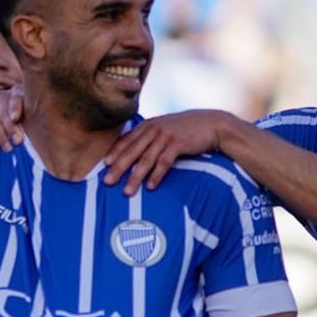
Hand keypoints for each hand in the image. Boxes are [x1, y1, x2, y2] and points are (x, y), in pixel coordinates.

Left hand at [103, 110, 228, 193]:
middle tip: (107, 182)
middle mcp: (154, 129)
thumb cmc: (187, 129)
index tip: (104, 164)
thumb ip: (150, 136)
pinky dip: (156, 176)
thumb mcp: (165, 128)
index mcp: (149, 125)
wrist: (212, 124)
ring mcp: (166, 136)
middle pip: (132, 151)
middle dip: (118, 167)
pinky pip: (164, 162)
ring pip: (146, 159)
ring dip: (135, 177)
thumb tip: (135, 151)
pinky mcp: (178, 143)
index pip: (127, 139)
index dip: (115, 152)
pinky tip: (150, 187)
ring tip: (127, 191)